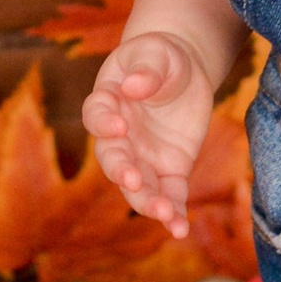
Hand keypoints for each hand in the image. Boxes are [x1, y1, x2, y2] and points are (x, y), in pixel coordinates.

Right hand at [83, 28, 223, 236]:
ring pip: (138, 186)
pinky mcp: (169, 169)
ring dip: (147, 202)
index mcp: (108, 101)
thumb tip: (134, 88)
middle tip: (132, 180)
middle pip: (113, 159)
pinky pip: (169, 194)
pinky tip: (179, 228)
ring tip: (164, 213)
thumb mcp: (157, 53)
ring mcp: (143, 156)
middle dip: (122, 172)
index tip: (118, 126)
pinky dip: (174, 212)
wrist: (184, 71)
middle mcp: (120, 136)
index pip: (96, 115)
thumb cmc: (162, 56)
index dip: (103, 123)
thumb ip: (147, 70)